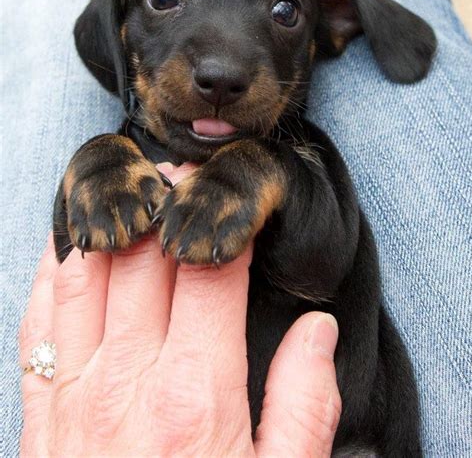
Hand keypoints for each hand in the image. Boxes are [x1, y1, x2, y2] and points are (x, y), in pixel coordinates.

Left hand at [20, 163, 340, 456]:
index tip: (228, 198)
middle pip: (143, 259)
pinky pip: (38, 318)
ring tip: (129, 189)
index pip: (208, 271)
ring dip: (108, 224)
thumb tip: (316, 329)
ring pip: (84, 274)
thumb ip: (304, 401)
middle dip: (164, 205)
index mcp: (196, 392)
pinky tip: (67, 243)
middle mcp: (129, 379)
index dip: (220, 222)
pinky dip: (51, 271)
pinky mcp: (43, 411)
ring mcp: (76, 391)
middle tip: (179, 176)